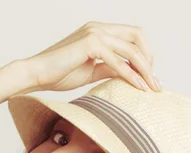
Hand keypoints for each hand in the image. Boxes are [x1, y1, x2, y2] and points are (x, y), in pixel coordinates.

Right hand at [20, 21, 160, 93]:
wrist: (37, 74)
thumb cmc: (59, 74)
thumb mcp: (91, 71)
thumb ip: (109, 69)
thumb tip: (128, 74)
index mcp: (99, 31)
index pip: (132, 36)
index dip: (145, 54)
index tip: (149, 77)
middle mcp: (99, 27)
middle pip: (138, 37)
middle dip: (150, 60)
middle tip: (154, 82)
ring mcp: (95, 33)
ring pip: (132, 49)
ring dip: (145, 70)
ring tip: (151, 87)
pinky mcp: (90, 44)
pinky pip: (118, 61)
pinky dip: (131, 75)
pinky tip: (138, 87)